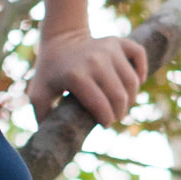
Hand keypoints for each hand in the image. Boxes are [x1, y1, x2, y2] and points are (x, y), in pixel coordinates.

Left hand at [30, 33, 148, 125]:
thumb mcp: (39, 94)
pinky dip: (141, 70)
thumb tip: (50, 140)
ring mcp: (108, 49)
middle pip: (119, 97)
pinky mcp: (118, 42)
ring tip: (121, 104)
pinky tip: (137, 80)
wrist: (60, 40)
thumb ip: (42, 117)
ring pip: (132, 82)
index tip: (103, 124)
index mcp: (76, 75)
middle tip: (113, 117)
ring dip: (130, 98)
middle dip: (119, 113)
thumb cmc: (50, 73)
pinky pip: (139, 55)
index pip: (101, 106)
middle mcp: (95, 60)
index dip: (106, 120)